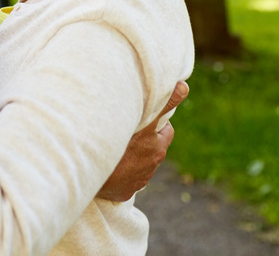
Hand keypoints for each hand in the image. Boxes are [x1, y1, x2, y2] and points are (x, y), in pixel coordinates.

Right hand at [97, 81, 188, 201]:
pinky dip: (123, 171)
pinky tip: (112, 164)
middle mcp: (151, 165)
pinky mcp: (126, 192)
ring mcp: (139, 180)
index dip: (158, 121)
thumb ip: (166, 104)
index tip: (146, 115)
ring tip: (119, 146)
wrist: (94, 172)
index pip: (166, 130)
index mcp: (157, 148)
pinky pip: (127, 178)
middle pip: (154, 147)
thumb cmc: (118, 141)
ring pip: (141, 163)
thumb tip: (185, 86)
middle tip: (132, 129)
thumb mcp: (143, 120)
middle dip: (146, 138)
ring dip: (135, 155)